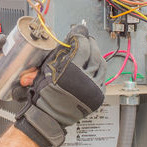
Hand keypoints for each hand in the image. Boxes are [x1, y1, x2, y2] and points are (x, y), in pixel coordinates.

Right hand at [14, 24, 105, 146]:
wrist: (49, 115)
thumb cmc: (44, 92)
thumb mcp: (47, 66)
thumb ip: (61, 50)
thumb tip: (72, 35)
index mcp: (70, 71)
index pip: (82, 46)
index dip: (81, 36)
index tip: (78, 32)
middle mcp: (84, 80)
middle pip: (94, 53)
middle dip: (90, 43)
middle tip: (85, 38)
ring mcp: (93, 89)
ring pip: (101, 64)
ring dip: (96, 54)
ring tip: (90, 49)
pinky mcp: (98, 96)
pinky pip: (102, 77)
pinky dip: (98, 68)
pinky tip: (93, 64)